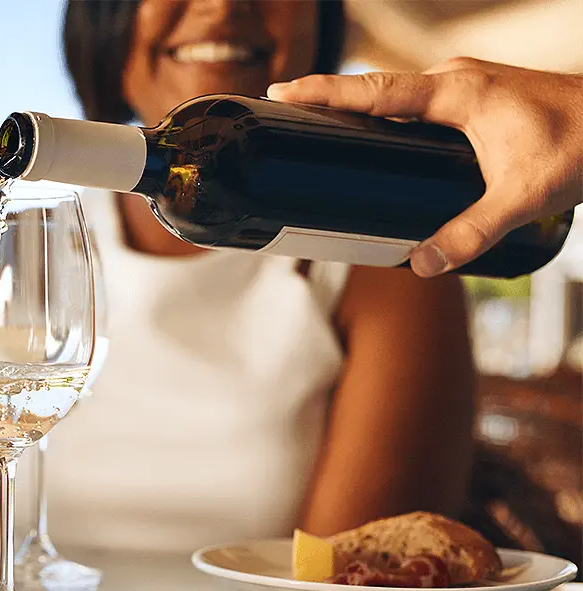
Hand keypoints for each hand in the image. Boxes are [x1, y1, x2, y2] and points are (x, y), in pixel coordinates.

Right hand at [268, 59, 582, 276]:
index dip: (324, 92)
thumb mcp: (522, 197)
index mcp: (456, 93)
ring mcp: (466, 85)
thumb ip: (469, 233)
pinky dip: (386, 114)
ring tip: (317, 123)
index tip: (282, 90)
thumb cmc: (580, 144)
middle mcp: (455, 81)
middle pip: (375, 89)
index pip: (373, 91)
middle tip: (283, 107)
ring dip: (357, 106)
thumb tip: (421, 264)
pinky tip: (377, 135)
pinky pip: (416, 103)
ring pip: (397, 94)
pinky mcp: (476, 96)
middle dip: (327, 97)